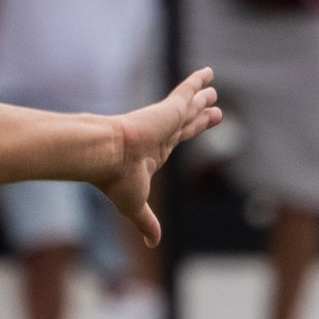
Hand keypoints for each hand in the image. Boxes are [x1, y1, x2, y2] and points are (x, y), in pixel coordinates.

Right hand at [97, 68, 221, 250]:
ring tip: (213, 93)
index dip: (183, 138)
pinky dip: (198, 82)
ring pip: (188, 108)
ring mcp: (163, 121)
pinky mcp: (169, 109)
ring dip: (201, 100)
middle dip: (198, 118)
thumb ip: (147, 222)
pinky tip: (209, 73)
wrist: (105, 156)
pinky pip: (188, 92)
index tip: (189, 133)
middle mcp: (158, 136)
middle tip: (213, 111)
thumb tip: (152, 244)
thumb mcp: (136, 205)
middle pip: (184, 124)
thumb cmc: (115, 181)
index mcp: (150, 155)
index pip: (172, 143)